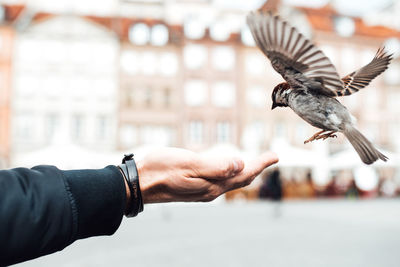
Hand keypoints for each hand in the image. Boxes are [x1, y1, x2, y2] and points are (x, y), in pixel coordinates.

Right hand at [135, 147, 277, 202]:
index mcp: (212, 186)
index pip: (243, 174)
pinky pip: (219, 180)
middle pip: (240, 180)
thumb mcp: (188, 164)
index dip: (261, 164)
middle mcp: (210, 190)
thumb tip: (241, 164)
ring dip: (244, 171)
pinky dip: (230, 172)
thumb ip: (215, 166)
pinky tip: (227, 168)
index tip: (275, 155)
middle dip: (256, 168)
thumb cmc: (160, 170)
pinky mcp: (192, 186)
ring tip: (254, 163)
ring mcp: (201, 190)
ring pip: (230, 181)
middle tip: (270, 157)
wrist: (138, 184)